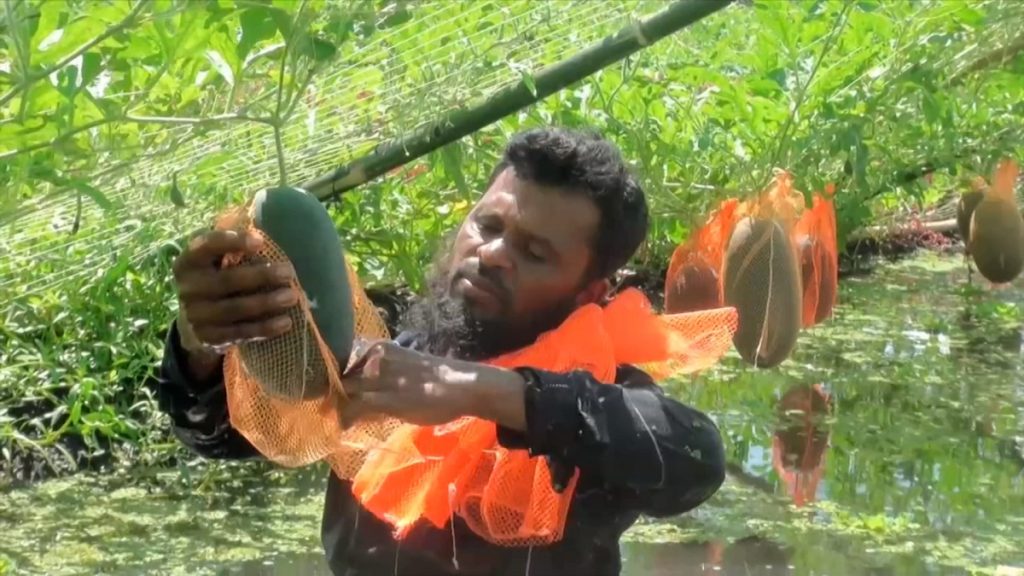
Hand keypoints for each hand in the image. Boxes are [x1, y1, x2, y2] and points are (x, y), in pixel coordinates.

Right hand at [171, 229, 298, 373]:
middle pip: (227, 280)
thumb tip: (266, 229)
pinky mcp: (208, 337)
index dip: (232, 241)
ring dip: (267, 302)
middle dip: (262, 276)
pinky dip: (265, 328)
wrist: (196, 319)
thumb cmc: (216, 277)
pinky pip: (240, 332)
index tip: (261, 241)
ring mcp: (195, 315)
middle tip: (289, 272)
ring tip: (292, 297)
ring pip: (236, 309)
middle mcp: (188, 287)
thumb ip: (234, 246)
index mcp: (188, 261)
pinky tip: (285, 322)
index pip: (207, 245)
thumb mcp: (216, 259)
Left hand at [340, 340, 526, 429]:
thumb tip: (368, 388)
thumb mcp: (407, 365)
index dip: (334, 375)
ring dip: (336, 405)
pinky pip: (355, 407)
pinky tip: (345, 426)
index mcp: (380, 348)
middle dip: (332, 390)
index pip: (344, 358)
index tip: (330, 388)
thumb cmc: (439, 377)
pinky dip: (346, 417)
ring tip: (335, 417)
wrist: (461, 385)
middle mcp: (376, 358)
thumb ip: (385, 373)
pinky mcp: (386, 398)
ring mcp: (380, 378)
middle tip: (327, 405)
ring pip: (344, 391)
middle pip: (340, 374)